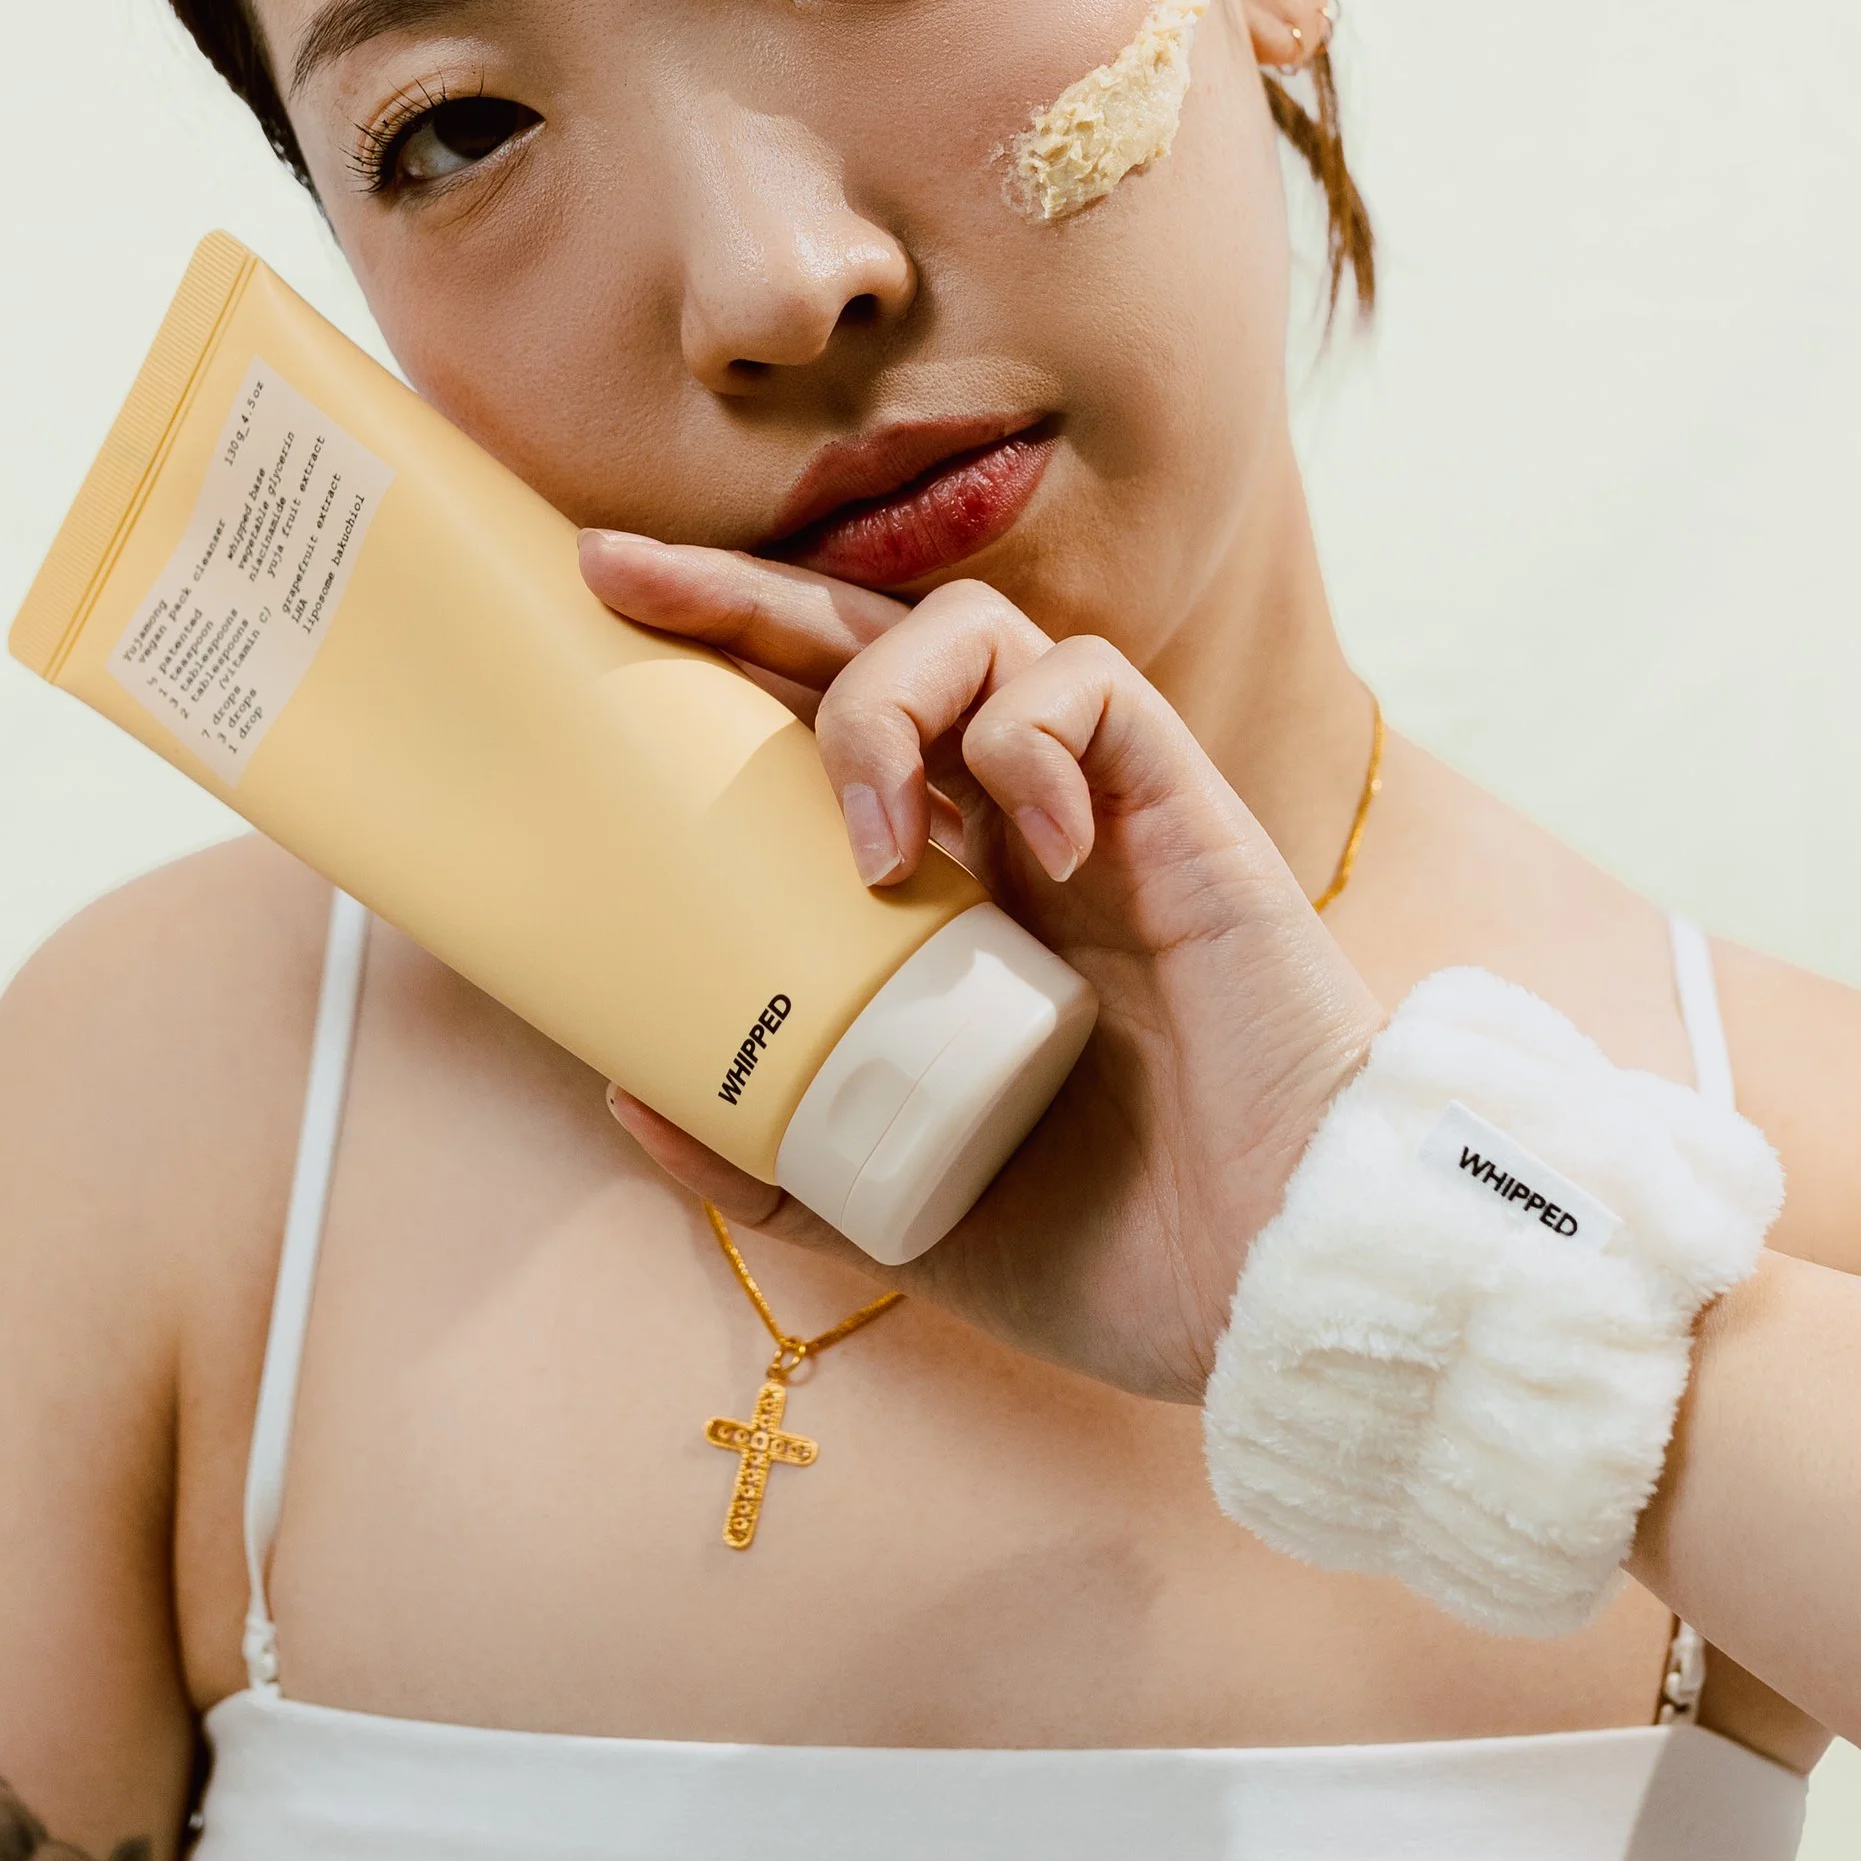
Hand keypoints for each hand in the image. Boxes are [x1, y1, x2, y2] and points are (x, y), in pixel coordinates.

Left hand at [578, 533, 1381, 1402]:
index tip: (597, 613)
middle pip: (872, 641)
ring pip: (978, 629)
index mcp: (945, 901)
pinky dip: (1033, 739)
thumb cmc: (1105, 1250)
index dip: (720, 660)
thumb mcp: (893, 1209)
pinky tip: (1038, 849)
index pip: (822, 731)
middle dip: (744, 592)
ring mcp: (1096, 812)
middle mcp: (1010, 832)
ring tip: (873, 842)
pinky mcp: (1183, 809)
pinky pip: (1089, 690)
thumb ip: (771, 1157)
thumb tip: (624, 1090)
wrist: (1263, 1287)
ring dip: (889, 698)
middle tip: (618, 574)